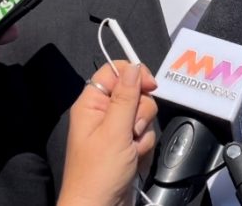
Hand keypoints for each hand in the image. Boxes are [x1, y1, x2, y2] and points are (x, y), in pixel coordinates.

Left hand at [59, 61, 157, 205]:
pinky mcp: (127, 146)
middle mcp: (103, 114)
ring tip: (131, 151)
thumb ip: (126, 97)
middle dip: (141, 114)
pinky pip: (146, 135)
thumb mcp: (114, 131)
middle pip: (136, 94)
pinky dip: (145, 148)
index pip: (116, 72)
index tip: (150, 87)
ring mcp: (116, 131)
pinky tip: (134, 159)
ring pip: (144, 116)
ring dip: (144, 135)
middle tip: (131, 132)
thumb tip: (135, 67)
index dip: (136, 76)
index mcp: (92, 104)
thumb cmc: (98, 174)